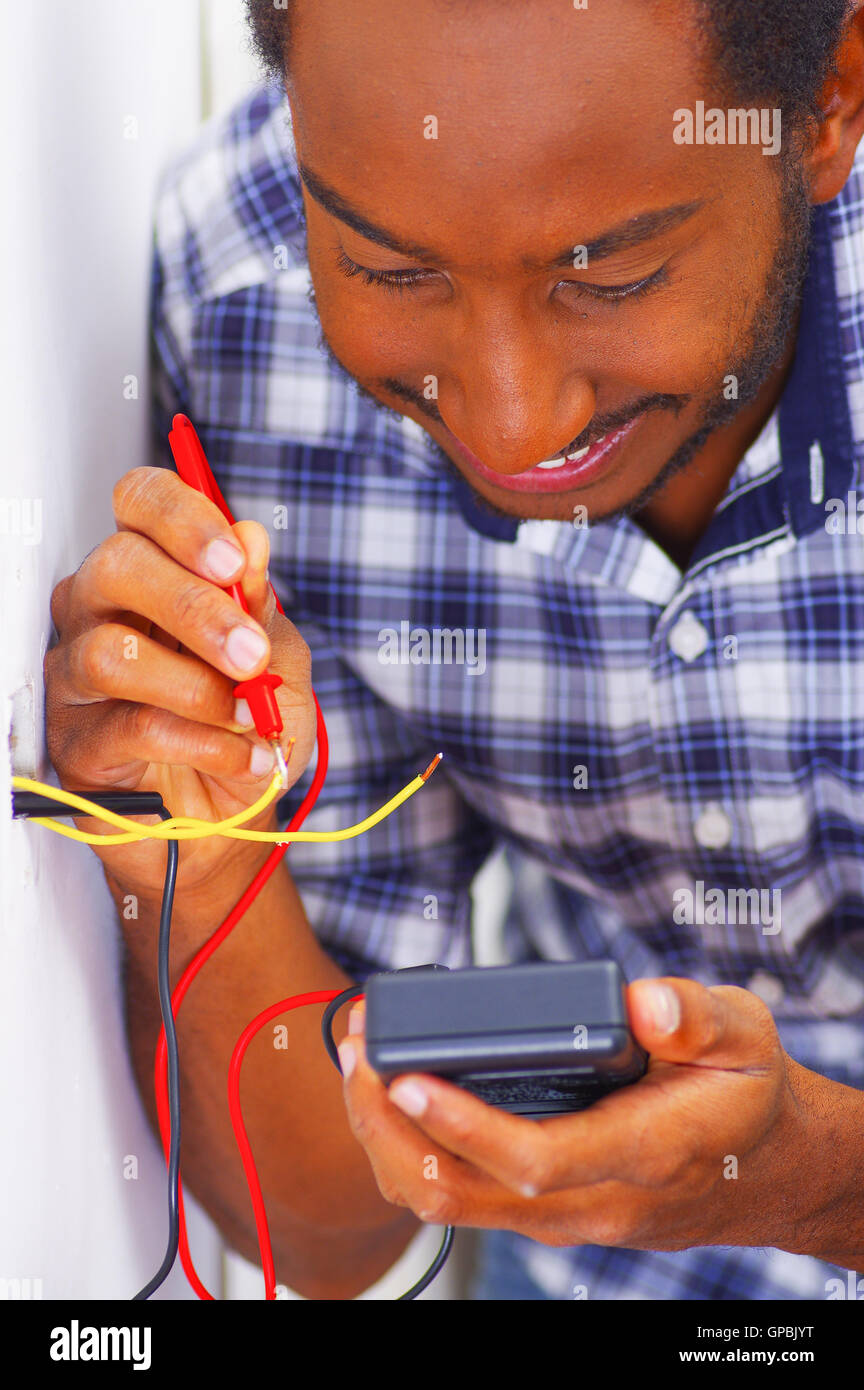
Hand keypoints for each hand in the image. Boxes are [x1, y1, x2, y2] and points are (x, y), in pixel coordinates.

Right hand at [44, 466, 316, 897]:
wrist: (232, 815)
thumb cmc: (247, 725)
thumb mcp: (278, 660)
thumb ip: (261, 605)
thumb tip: (251, 539)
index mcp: (152, 570)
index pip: (139, 502)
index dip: (183, 519)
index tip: (234, 561)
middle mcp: (100, 608)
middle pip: (117, 566)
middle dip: (196, 609)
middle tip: (250, 654)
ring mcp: (77, 674)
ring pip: (112, 652)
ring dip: (197, 686)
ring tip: (247, 715)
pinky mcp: (74, 741)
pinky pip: (130, 727)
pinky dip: (202, 742)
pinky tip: (241, 754)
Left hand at [336, 978, 833, 1256]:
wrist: (765, 1170)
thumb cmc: (745, 1094)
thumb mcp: (744, 1037)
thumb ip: (697, 1017)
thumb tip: (643, 1002)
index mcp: (640, 1154)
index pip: (533, 1159)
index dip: (462, 1125)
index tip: (407, 1077)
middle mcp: (590, 1203)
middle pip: (462, 1193)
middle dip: (389, 1126)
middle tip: (357, 1049)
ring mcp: (562, 1217)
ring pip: (449, 1204)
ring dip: (387, 1140)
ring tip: (360, 1061)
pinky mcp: (544, 1212)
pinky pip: (460, 1199)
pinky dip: (411, 1151)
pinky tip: (394, 1094)